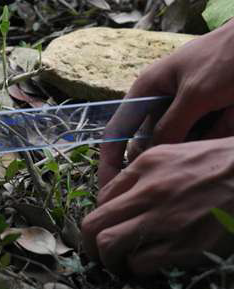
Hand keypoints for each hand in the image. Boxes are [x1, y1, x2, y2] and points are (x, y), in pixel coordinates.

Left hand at [82, 137, 233, 275]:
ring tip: (119, 262)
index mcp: (145, 165)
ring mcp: (166, 219)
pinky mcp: (186, 246)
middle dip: (90, 242)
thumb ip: (142, 172)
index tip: (107, 228)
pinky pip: (141, 263)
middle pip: (95, 222)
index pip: (101, 198)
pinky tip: (146, 264)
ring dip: (109, 259)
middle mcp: (149, 190)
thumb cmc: (216, 165)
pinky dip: (137, 268)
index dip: (100, 218)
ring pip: (109, 244)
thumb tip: (119, 197)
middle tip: (99, 252)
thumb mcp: (173, 155)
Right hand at [98, 19, 233, 190]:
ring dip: (199, 141)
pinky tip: (228, 115)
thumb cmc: (226, 57)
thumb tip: (150, 159)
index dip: (110, 162)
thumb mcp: (195, 93)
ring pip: (178, 145)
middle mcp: (159, 105)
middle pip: (151, 143)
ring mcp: (182, 113)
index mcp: (145, 92)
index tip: (109, 189)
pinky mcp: (203, 118)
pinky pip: (200, 141)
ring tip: (222, 114)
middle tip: (195, 137)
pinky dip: (215, 136)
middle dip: (168, 152)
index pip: (117, 132)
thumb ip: (171, 127)